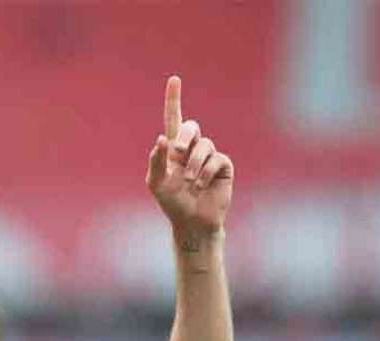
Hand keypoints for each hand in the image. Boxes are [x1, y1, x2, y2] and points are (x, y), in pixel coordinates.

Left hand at [145, 76, 233, 240]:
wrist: (191, 221)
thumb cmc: (172, 202)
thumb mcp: (156, 183)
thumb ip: (156, 161)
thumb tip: (161, 138)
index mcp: (174, 149)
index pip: (174, 119)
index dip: (174, 99)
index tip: (173, 79)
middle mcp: (192, 148)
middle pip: (191, 127)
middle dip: (184, 137)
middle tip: (176, 152)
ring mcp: (209, 156)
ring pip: (204, 145)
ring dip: (193, 165)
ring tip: (189, 183)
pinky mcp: (223, 166)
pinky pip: (216, 159)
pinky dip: (205, 172)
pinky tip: (201, 185)